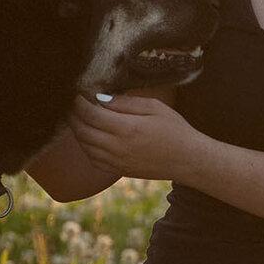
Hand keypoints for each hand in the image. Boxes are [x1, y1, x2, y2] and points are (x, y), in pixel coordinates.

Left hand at [69, 94, 204, 180]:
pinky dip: (86, 147)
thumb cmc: (176, 130)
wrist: (189, 160)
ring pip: (84, 145)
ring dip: (78, 130)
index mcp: (127, 128)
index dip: (79, 103)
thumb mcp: (155, 107)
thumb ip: (126, 103)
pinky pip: (93, 159)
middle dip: (74, 115)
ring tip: (80, 118)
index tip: (77, 94)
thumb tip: (100, 98)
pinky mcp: (119, 170)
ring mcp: (117, 161)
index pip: (91, 114)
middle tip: (74, 105)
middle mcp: (118, 147)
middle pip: (82, 130)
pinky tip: (91, 137)